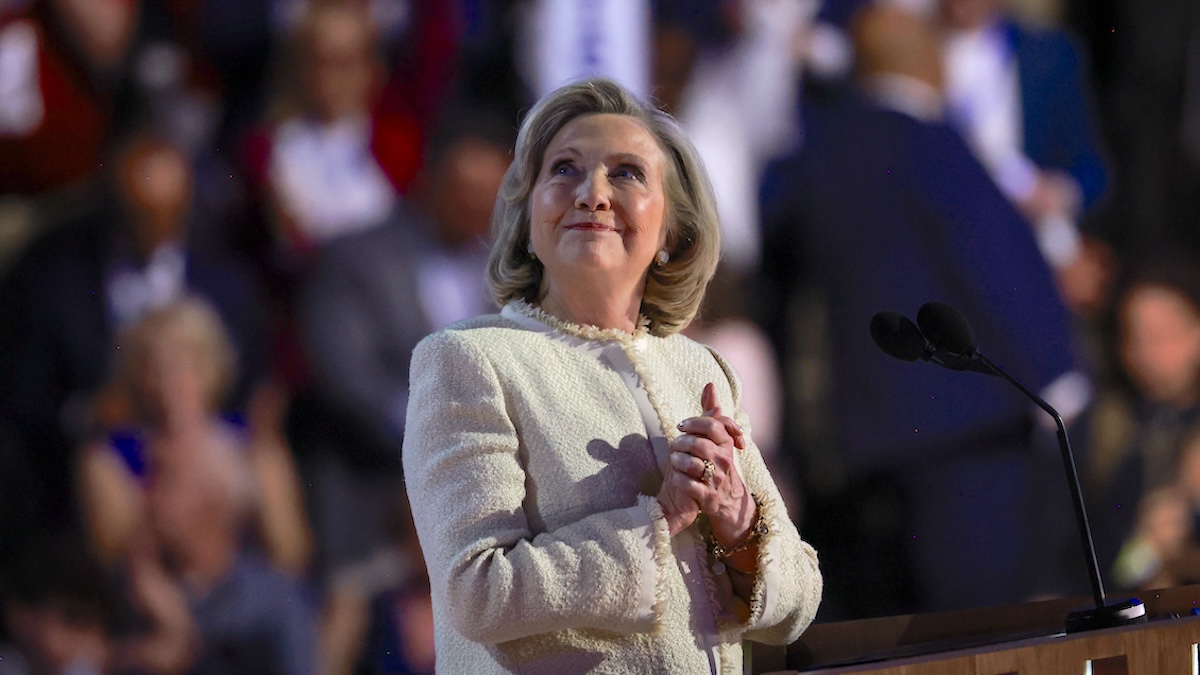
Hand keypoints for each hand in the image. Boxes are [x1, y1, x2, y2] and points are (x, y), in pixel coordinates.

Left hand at [660, 383, 754, 543]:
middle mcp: (725, 461)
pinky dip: (678, 480)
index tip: (681, 426)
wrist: (728, 501)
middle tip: (675, 443)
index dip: (694, 422)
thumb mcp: (718, 439)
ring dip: (678, 460)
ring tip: (672, 459)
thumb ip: (711, 412)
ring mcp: (717, 479)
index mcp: (727, 445)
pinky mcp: (708, 497)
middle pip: (701, 444)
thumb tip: (709, 384)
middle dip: (683, 442)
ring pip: (694, 464)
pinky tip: (674, 476)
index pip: (713, 425)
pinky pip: (690, 485)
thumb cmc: (718, 463)